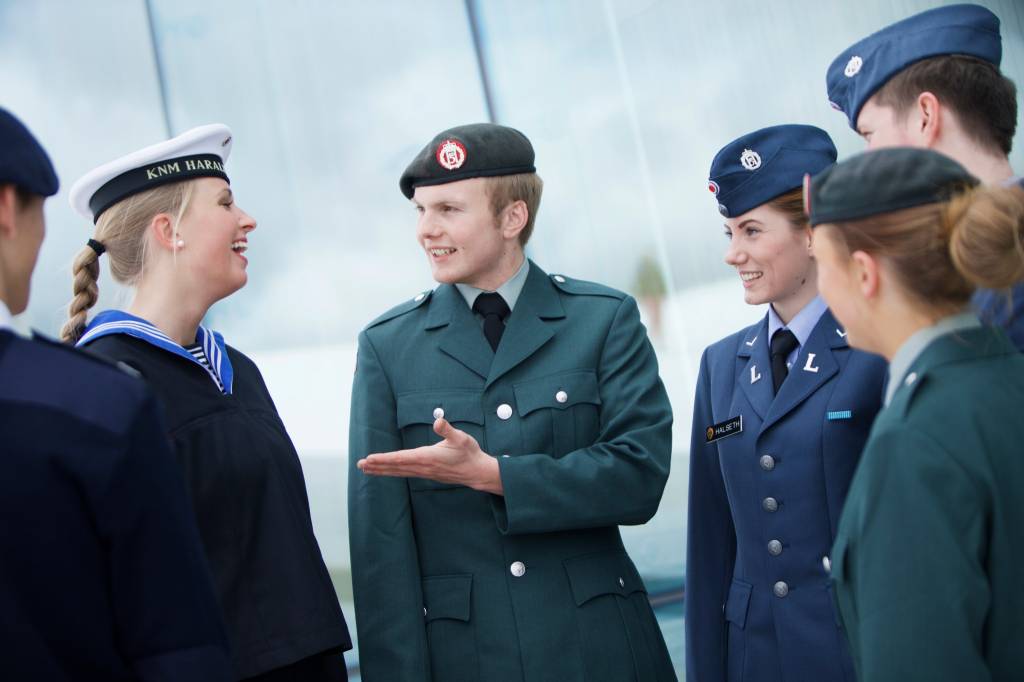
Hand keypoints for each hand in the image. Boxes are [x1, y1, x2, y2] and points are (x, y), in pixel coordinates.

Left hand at [357, 418, 503, 494]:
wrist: (477, 472)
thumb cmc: (469, 453)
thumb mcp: (460, 438)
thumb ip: (447, 429)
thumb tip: (438, 420)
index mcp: (428, 457)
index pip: (401, 458)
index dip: (384, 458)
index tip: (370, 458)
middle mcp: (423, 467)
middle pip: (396, 467)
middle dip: (377, 465)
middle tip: (360, 464)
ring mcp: (424, 473)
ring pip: (399, 472)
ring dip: (382, 470)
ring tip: (366, 469)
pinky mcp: (427, 474)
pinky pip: (405, 474)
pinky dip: (393, 472)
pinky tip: (386, 471)